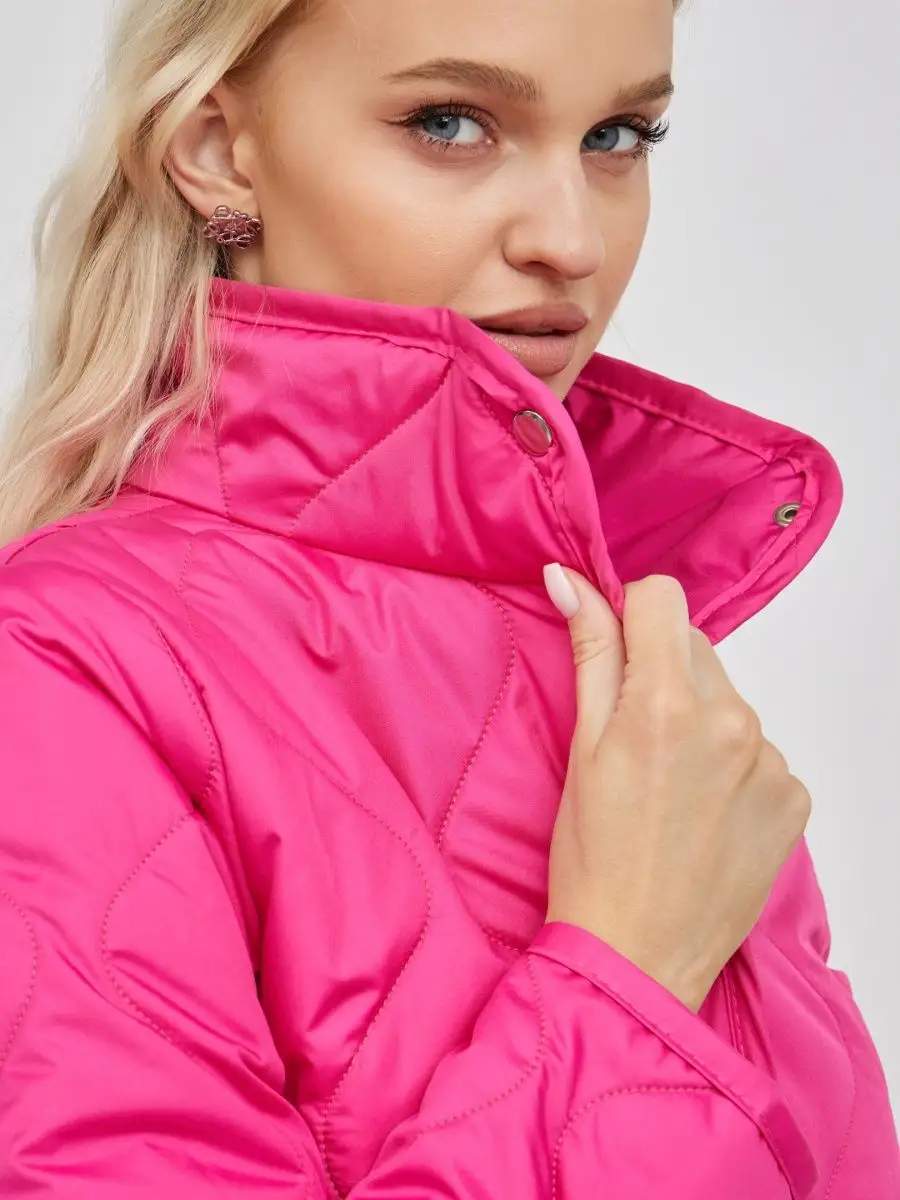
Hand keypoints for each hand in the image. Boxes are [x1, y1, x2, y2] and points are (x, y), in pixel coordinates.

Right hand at [543, 565, 810, 1012]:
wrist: (636, 955)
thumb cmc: (593, 859)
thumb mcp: (580, 747)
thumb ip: (588, 652)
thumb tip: (570, 579)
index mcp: (666, 702)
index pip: (662, 598)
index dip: (631, 616)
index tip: (617, 653)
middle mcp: (731, 721)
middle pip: (697, 649)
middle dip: (663, 674)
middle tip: (634, 739)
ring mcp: (769, 761)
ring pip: (729, 700)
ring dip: (701, 721)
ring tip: (670, 785)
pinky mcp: (793, 796)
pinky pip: (760, 750)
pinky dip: (733, 765)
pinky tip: (704, 810)